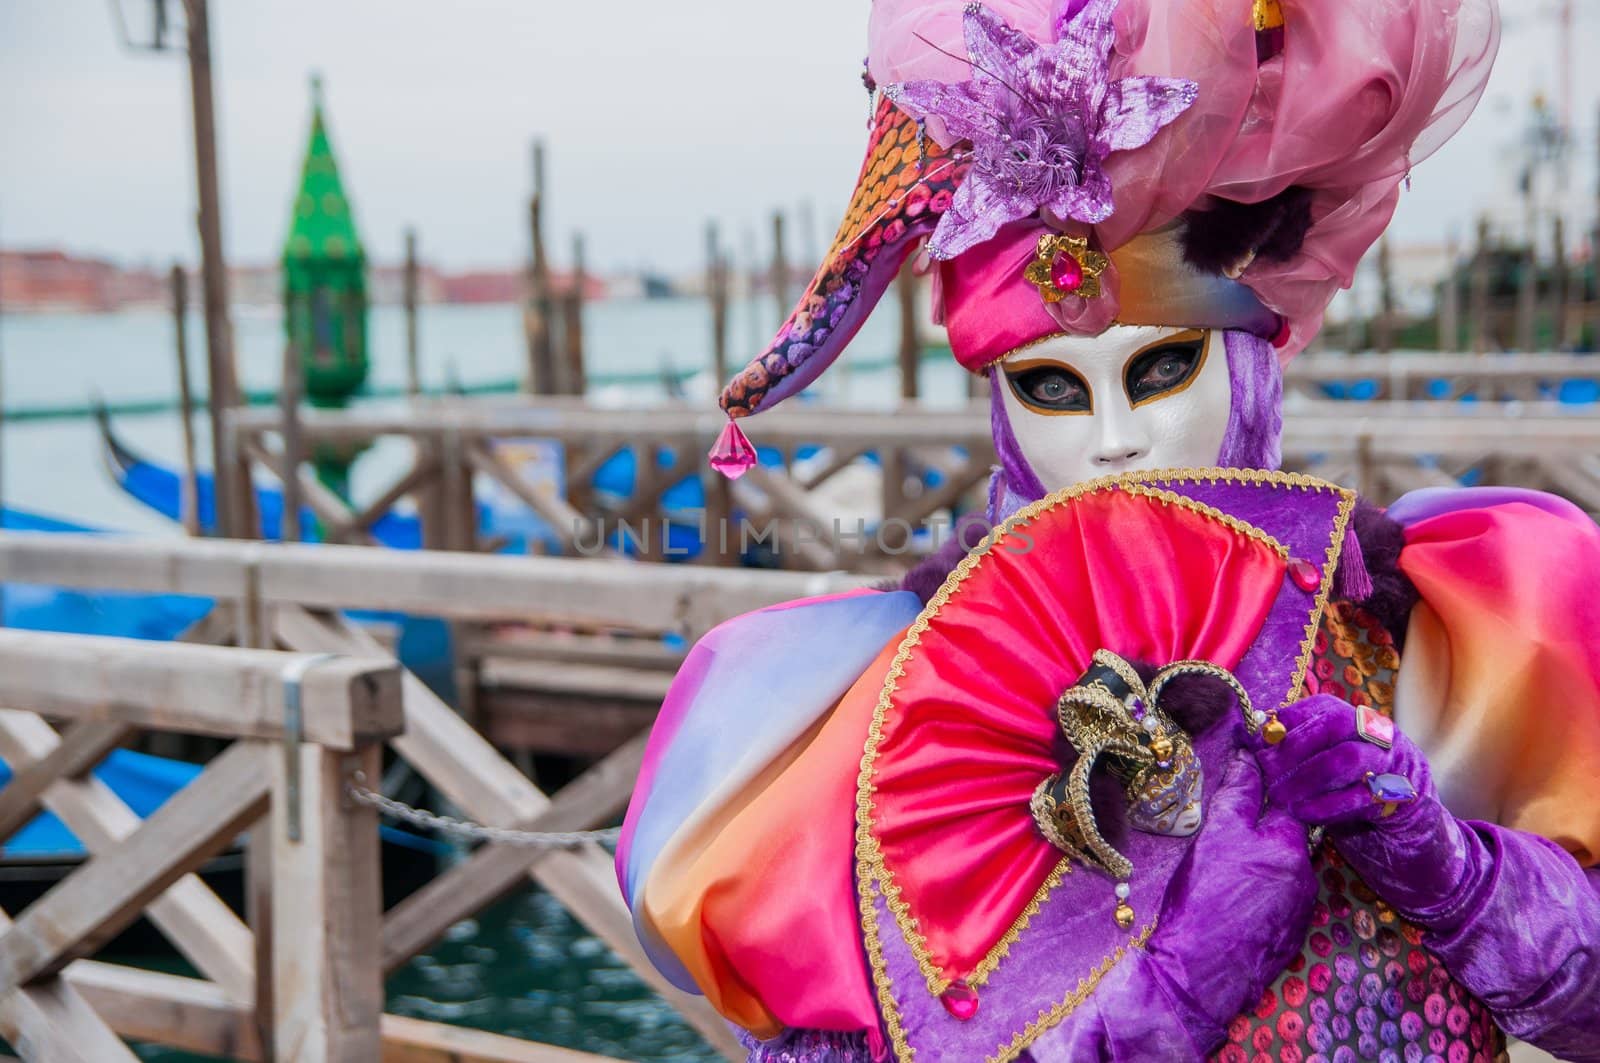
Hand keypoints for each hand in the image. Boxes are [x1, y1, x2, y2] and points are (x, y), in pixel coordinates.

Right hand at [1141, 753, 1317, 1042]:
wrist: (1197, 973)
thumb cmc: (1202, 898)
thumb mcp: (1215, 835)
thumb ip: (1237, 793)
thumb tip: (1248, 756)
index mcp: (1290, 846)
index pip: (1290, 798)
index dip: (1269, 782)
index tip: (1251, 770)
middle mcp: (1305, 876)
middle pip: (1287, 835)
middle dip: (1262, 825)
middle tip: (1229, 822)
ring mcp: (1299, 909)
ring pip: (1282, 867)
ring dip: (1261, 859)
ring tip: (1226, 865)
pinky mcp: (1288, 935)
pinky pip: (1279, 899)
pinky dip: (1261, 891)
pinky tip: (1233, 895)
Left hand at [1256, 693, 1472, 922]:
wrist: (1411, 827)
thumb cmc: (1358, 792)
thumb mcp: (1330, 766)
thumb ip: (1303, 751)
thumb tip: (1256, 740)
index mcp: (1361, 722)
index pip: (1324, 707)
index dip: (1289, 720)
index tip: (1260, 738)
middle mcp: (1381, 736)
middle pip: (1335, 725)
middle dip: (1295, 746)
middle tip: (1266, 770)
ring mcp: (1395, 764)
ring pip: (1348, 758)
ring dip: (1307, 778)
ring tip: (1281, 796)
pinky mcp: (1402, 798)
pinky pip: (1361, 798)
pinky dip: (1327, 806)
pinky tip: (1304, 814)